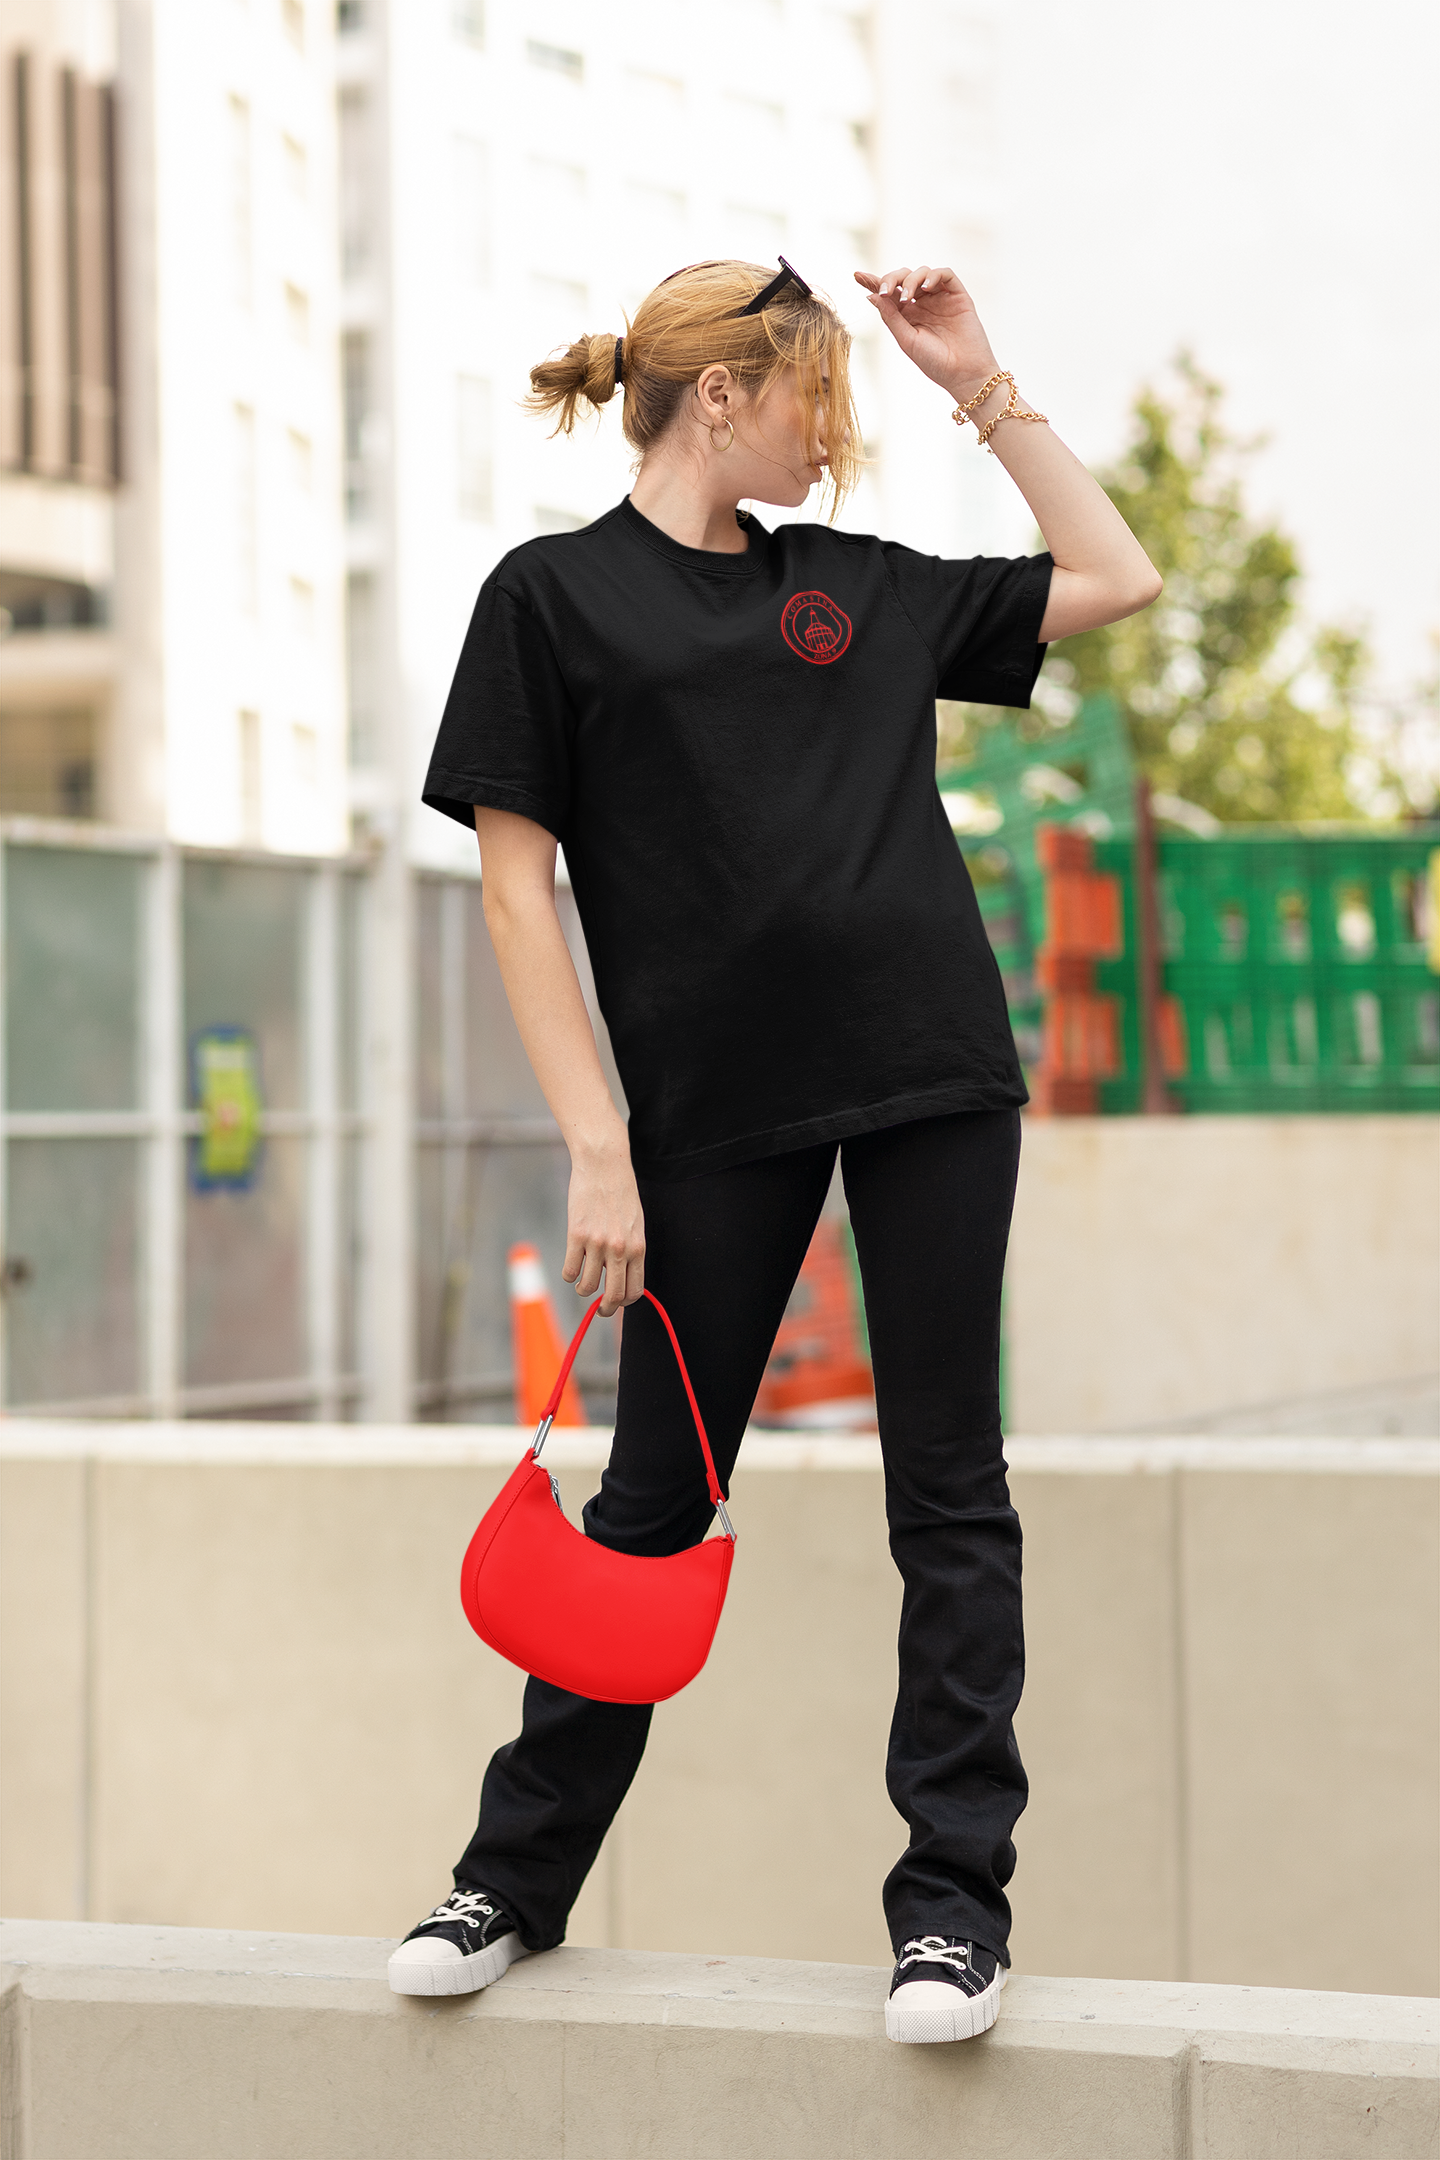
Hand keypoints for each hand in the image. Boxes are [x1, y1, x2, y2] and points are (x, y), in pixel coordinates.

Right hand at [562, 1137, 645, 1317]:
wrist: (604, 1165)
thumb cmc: (621, 1193)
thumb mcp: (635, 1223)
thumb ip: (630, 1250)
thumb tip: (620, 1277)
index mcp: (638, 1247)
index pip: (635, 1290)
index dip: (625, 1302)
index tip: (617, 1301)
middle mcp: (620, 1249)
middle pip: (614, 1296)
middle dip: (605, 1309)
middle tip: (599, 1309)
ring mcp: (597, 1243)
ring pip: (588, 1286)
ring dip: (583, 1290)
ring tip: (581, 1284)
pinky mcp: (576, 1235)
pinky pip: (570, 1270)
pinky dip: (569, 1275)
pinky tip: (571, 1268)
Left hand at [854, 266, 998, 400]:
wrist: (963, 373)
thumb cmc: (934, 363)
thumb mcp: (906, 339)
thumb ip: (891, 316)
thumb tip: (871, 296)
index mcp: (907, 315)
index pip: (888, 293)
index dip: (873, 282)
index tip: (857, 276)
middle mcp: (923, 303)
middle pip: (903, 277)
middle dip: (891, 278)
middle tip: (886, 290)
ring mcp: (940, 298)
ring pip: (922, 272)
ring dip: (911, 280)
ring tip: (908, 297)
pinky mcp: (958, 295)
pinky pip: (945, 274)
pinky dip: (934, 275)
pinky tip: (925, 288)